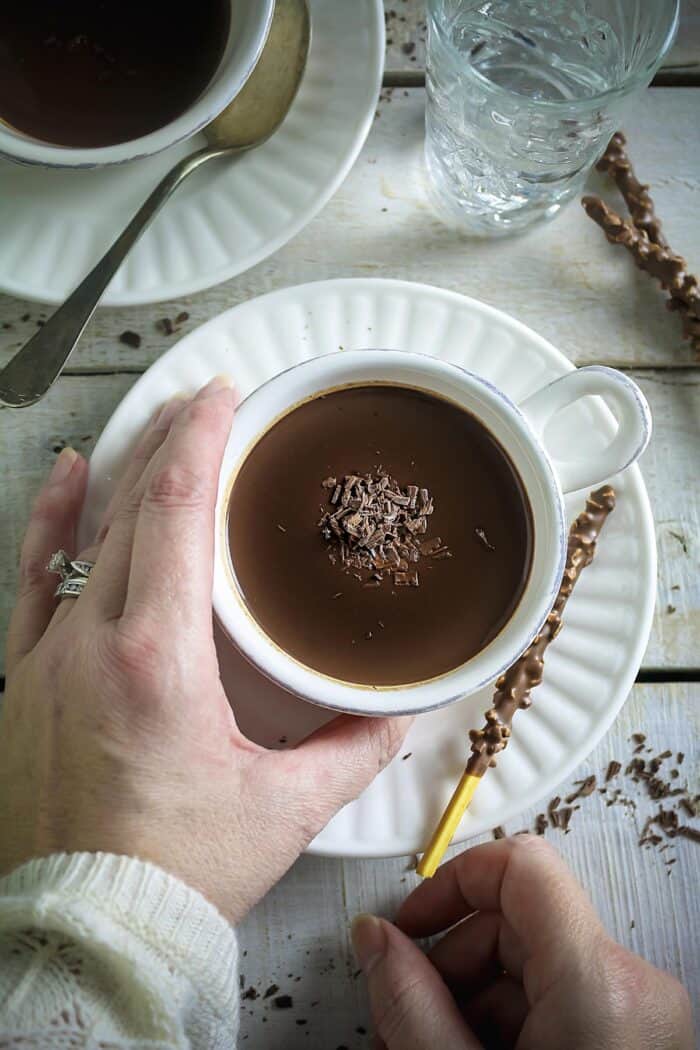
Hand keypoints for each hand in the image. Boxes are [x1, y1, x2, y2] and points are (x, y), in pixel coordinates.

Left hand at [0, 378, 409, 922]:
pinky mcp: (22, 682)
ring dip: (126, 471)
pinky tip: (67, 479)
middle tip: (206, 401)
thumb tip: (402, 714)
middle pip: (135, 508)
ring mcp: (45, 660)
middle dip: (173, 441)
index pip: (179, 512)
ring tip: (153, 420)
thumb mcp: (282, 808)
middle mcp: (91, 646)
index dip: (201, 439)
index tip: (223, 396)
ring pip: (87, 534)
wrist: (87, 933)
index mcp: (157, 661)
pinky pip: (34, 580)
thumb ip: (352, 749)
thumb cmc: (174, 874)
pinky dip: (52, 523)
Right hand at [352, 835, 692, 1048]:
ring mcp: (641, 1014)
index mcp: (600, 985)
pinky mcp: (636, 1037)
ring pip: (531, 964)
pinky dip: (505, 1023)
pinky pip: (556, 999)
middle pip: (518, 920)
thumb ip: (408, 1002)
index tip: (410, 923)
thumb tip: (372, 937)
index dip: (453, 882)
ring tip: (427, 1046)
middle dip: (448, 961)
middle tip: (402, 1014)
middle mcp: (634, 986)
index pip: (522, 866)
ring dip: (468, 998)